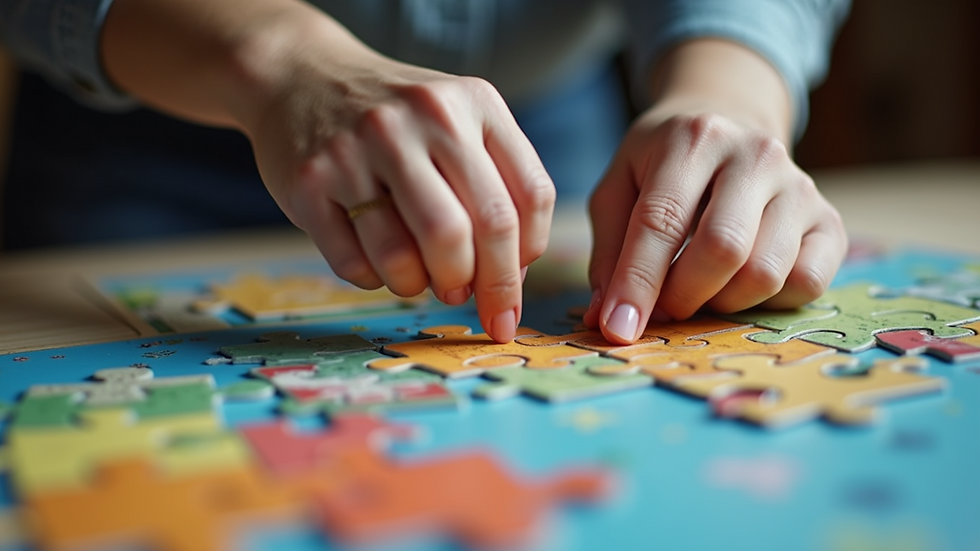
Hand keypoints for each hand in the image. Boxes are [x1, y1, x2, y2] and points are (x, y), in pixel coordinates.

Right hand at [240, 13, 554, 342]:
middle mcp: (418, 118)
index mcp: (472, 102)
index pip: (529, 198)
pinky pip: (354, 264)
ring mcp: (358, 148)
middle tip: (465, 297)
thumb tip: (512, 274)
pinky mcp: (308, 181)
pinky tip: (375, 260)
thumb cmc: (397, 119)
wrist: (301, 74)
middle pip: (476, 230)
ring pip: (409, 257)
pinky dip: (374, 279)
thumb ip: (498, 186)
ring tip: (418, 278)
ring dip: (420, 286)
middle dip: (483, 284)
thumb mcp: (461, 121)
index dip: (525, 262)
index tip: (510, 296)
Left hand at [583, 109, 847, 343]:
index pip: (661, 221)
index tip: (618, 328)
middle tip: (664, 309)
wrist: (729, 120)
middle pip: (723, 249)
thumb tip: (609, 319)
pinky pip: (807, 283)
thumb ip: (609, 251)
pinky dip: (769, 303)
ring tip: (701, 289)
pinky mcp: (829, 219)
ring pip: (765, 273)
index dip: (637, 282)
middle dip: (683, 296)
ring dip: (723, 302)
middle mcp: (755, 155)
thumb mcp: (620, 188)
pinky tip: (741, 285)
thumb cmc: (662, 166)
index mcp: (693, 138)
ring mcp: (799, 186)